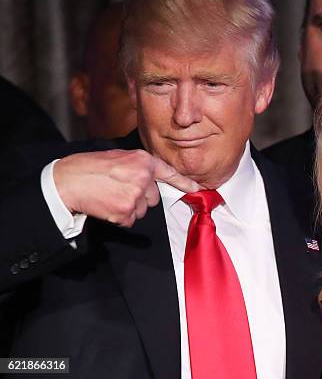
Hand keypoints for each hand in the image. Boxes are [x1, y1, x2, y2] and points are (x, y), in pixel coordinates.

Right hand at [54, 149, 199, 226]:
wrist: (67, 181)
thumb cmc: (90, 167)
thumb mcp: (119, 157)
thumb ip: (138, 166)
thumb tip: (149, 180)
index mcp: (143, 160)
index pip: (169, 173)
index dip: (184, 183)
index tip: (197, 189)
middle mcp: (143, 177)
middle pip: (154, 197)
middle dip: (140, 197)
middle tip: (119, 189)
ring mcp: (135, 196)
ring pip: (142, 210)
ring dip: (130, 208)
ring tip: (110, 195)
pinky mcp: (125, 212)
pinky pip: (130, 221)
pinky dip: (120, 217)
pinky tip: (107, 206)